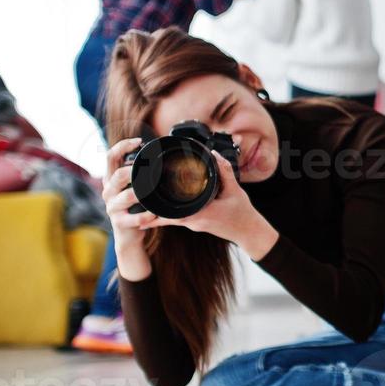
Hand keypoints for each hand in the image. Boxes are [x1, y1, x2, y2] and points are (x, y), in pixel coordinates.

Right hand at [102, 137, 152, 278]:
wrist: (128, 235)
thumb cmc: (134, 207)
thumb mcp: (132, 187)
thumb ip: (137, 172)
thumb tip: (155, 151)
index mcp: (111, 179)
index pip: (110, 156)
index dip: (123, 146)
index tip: (140, 141)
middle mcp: (108, 191)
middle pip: (118, 175)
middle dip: (134, 171)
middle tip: (150, 169)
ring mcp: (112, 207)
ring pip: (127, 196)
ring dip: (143, 193)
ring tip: (154, 192)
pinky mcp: (119, 222)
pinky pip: (135, 218)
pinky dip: (147, 215)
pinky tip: (155, 213)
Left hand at [138, 151, 274, 256]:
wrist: (249, 232)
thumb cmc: (242, 213)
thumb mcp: (235, 189)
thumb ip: (224, 170)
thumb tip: (213, 154)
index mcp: (202, 214)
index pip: (173, 214)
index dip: (156, 210)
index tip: (143, 202)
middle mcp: (194, 222)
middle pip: (166, 217)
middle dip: (150, 211)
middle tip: (135, 200)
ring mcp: (194, 225)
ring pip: (170, 219)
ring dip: (157, 213)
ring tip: (141, 204)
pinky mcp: (196, 225)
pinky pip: (177, 219)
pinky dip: (166, 215)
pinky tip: (157, 210)